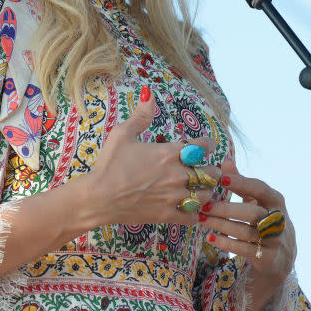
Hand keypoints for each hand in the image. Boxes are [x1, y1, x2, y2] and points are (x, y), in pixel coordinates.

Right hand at [84, 86, 221, 226]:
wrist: (98, 197)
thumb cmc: (109, 164)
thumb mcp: (122, 134)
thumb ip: (141, 115)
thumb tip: (149, 93)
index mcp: (169, 153)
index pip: (204, 146)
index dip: (207, 145)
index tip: (204, 147)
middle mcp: (177, 175)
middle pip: (212, 173)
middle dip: (210, 170)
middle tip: (203, 169)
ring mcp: (174, 197)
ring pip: (207, 195)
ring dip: (205, 191)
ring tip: (199, 188)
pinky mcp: (168, 215)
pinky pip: (195, 217)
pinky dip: (198, 213)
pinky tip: (192, 208)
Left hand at [200, 159, 295, 282]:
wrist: (281, 256)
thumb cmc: (264, 220)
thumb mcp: (257, 201)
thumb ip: (242, 183)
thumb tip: (225, 161)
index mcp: (276, 200)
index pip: (259, 189)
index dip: (241, 183)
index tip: (221, 179)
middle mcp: (278, 219)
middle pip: (251, 212)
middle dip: (225, 208)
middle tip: (204, 205)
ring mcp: (274, 239)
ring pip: (245, 231)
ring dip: (221, 225)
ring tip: (202, 220)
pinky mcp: (267, 257)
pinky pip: (244, 249)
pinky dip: (226, 243)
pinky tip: (211, 237)